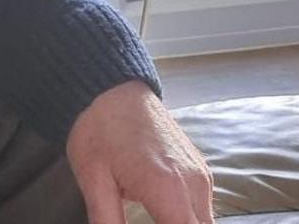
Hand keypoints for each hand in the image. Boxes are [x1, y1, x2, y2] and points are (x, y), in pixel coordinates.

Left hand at [65, 81, 215, 223]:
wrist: (112, 88)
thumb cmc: (99, 129)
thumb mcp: (92, 180)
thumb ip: (107, 220)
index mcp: (168, 189)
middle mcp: (193, 183)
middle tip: (147, 219)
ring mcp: (201, 175)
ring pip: (205, 222)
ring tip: (151, 215)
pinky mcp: (200, 169)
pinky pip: (203, 207)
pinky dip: (186, 216)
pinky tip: (162, 212)